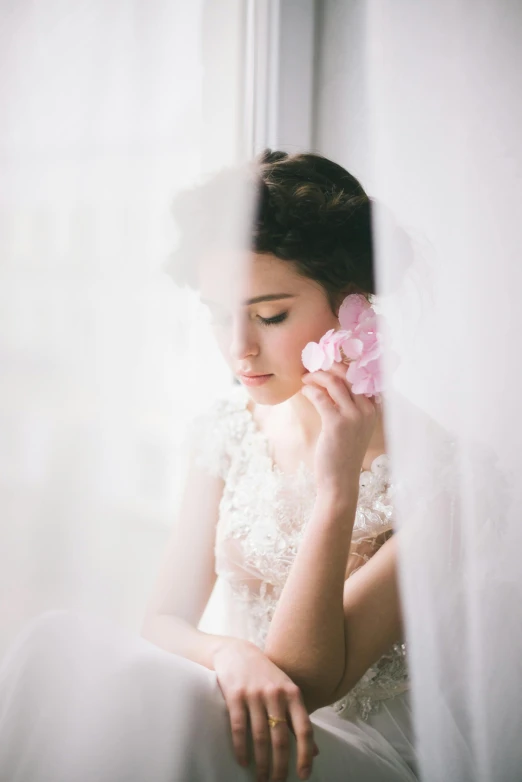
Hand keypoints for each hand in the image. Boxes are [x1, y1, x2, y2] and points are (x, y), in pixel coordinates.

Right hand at [213, 638, 318, 780]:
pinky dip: (241, 748)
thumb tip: (315, 752)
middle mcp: (276, 694)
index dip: (305, 754)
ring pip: (260, 737)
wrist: (237, 653)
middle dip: (280, 766)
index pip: (304, 729)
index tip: (303, 775)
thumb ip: (298, 720)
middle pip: (280, 738)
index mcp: (293, 693)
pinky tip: (243, 761)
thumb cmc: (266, 676)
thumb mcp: (286, 692)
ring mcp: (255, 694)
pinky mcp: (235, 695)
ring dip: (261, 763)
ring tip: (261, 778)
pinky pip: (239, 728)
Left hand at [301, 361, 378, 500]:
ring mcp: (354, 416)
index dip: (344, 364)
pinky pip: (320, 397)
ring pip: (334, 381)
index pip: (363, 375)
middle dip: (328, 366)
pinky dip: (309, 390)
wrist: (340, 480)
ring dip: (316, 376)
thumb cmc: (343, 452)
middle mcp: (368, 409)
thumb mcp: (354, 426)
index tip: (328, 361)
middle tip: (313, 367)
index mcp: (374, 408)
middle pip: (348, 373)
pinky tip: (304, 391)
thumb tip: (331, 380)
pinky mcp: (337, 424)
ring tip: (305, 378)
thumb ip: (350, 405)